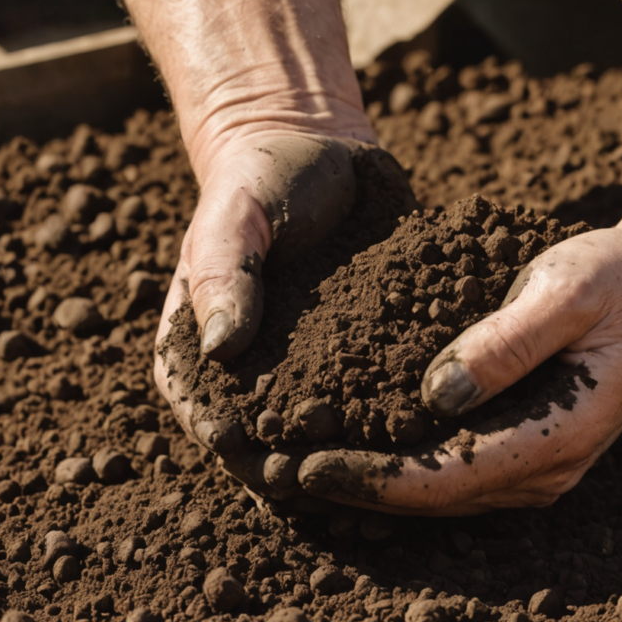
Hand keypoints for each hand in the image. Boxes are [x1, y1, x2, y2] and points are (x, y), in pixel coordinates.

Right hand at [152, 130, 364, 499]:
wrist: (319, 149)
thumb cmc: (258, 180)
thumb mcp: (235, 217)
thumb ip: (223, 275)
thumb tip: (219, 349)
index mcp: (199, 354)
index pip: (206, 416)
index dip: (230, 443)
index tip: (254, 454)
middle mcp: (252, 380)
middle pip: (266, 443)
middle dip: (295, 465)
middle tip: (324, 473)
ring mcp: (309, 378)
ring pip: (324, 435)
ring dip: (349, 456)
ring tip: (375, 464)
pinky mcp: (361, 363)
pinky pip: (375, 400)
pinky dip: (395, 420)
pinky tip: (422, 431)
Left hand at [294, 217, 621, 514]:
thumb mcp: (561, 290)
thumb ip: (502, 344)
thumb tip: (433, 396)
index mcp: (554, 437)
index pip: (441, 480)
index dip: (368, 479)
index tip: (303, 464)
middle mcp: (548, 470)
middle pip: (433, 501)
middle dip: (355, 492)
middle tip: (276, 472)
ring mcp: (544, 468)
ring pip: (442, 496)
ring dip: (374, 486)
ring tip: (299, 463)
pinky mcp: (534, 450)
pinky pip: (457, 474)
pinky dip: (404, 469)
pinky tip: (357, 446)